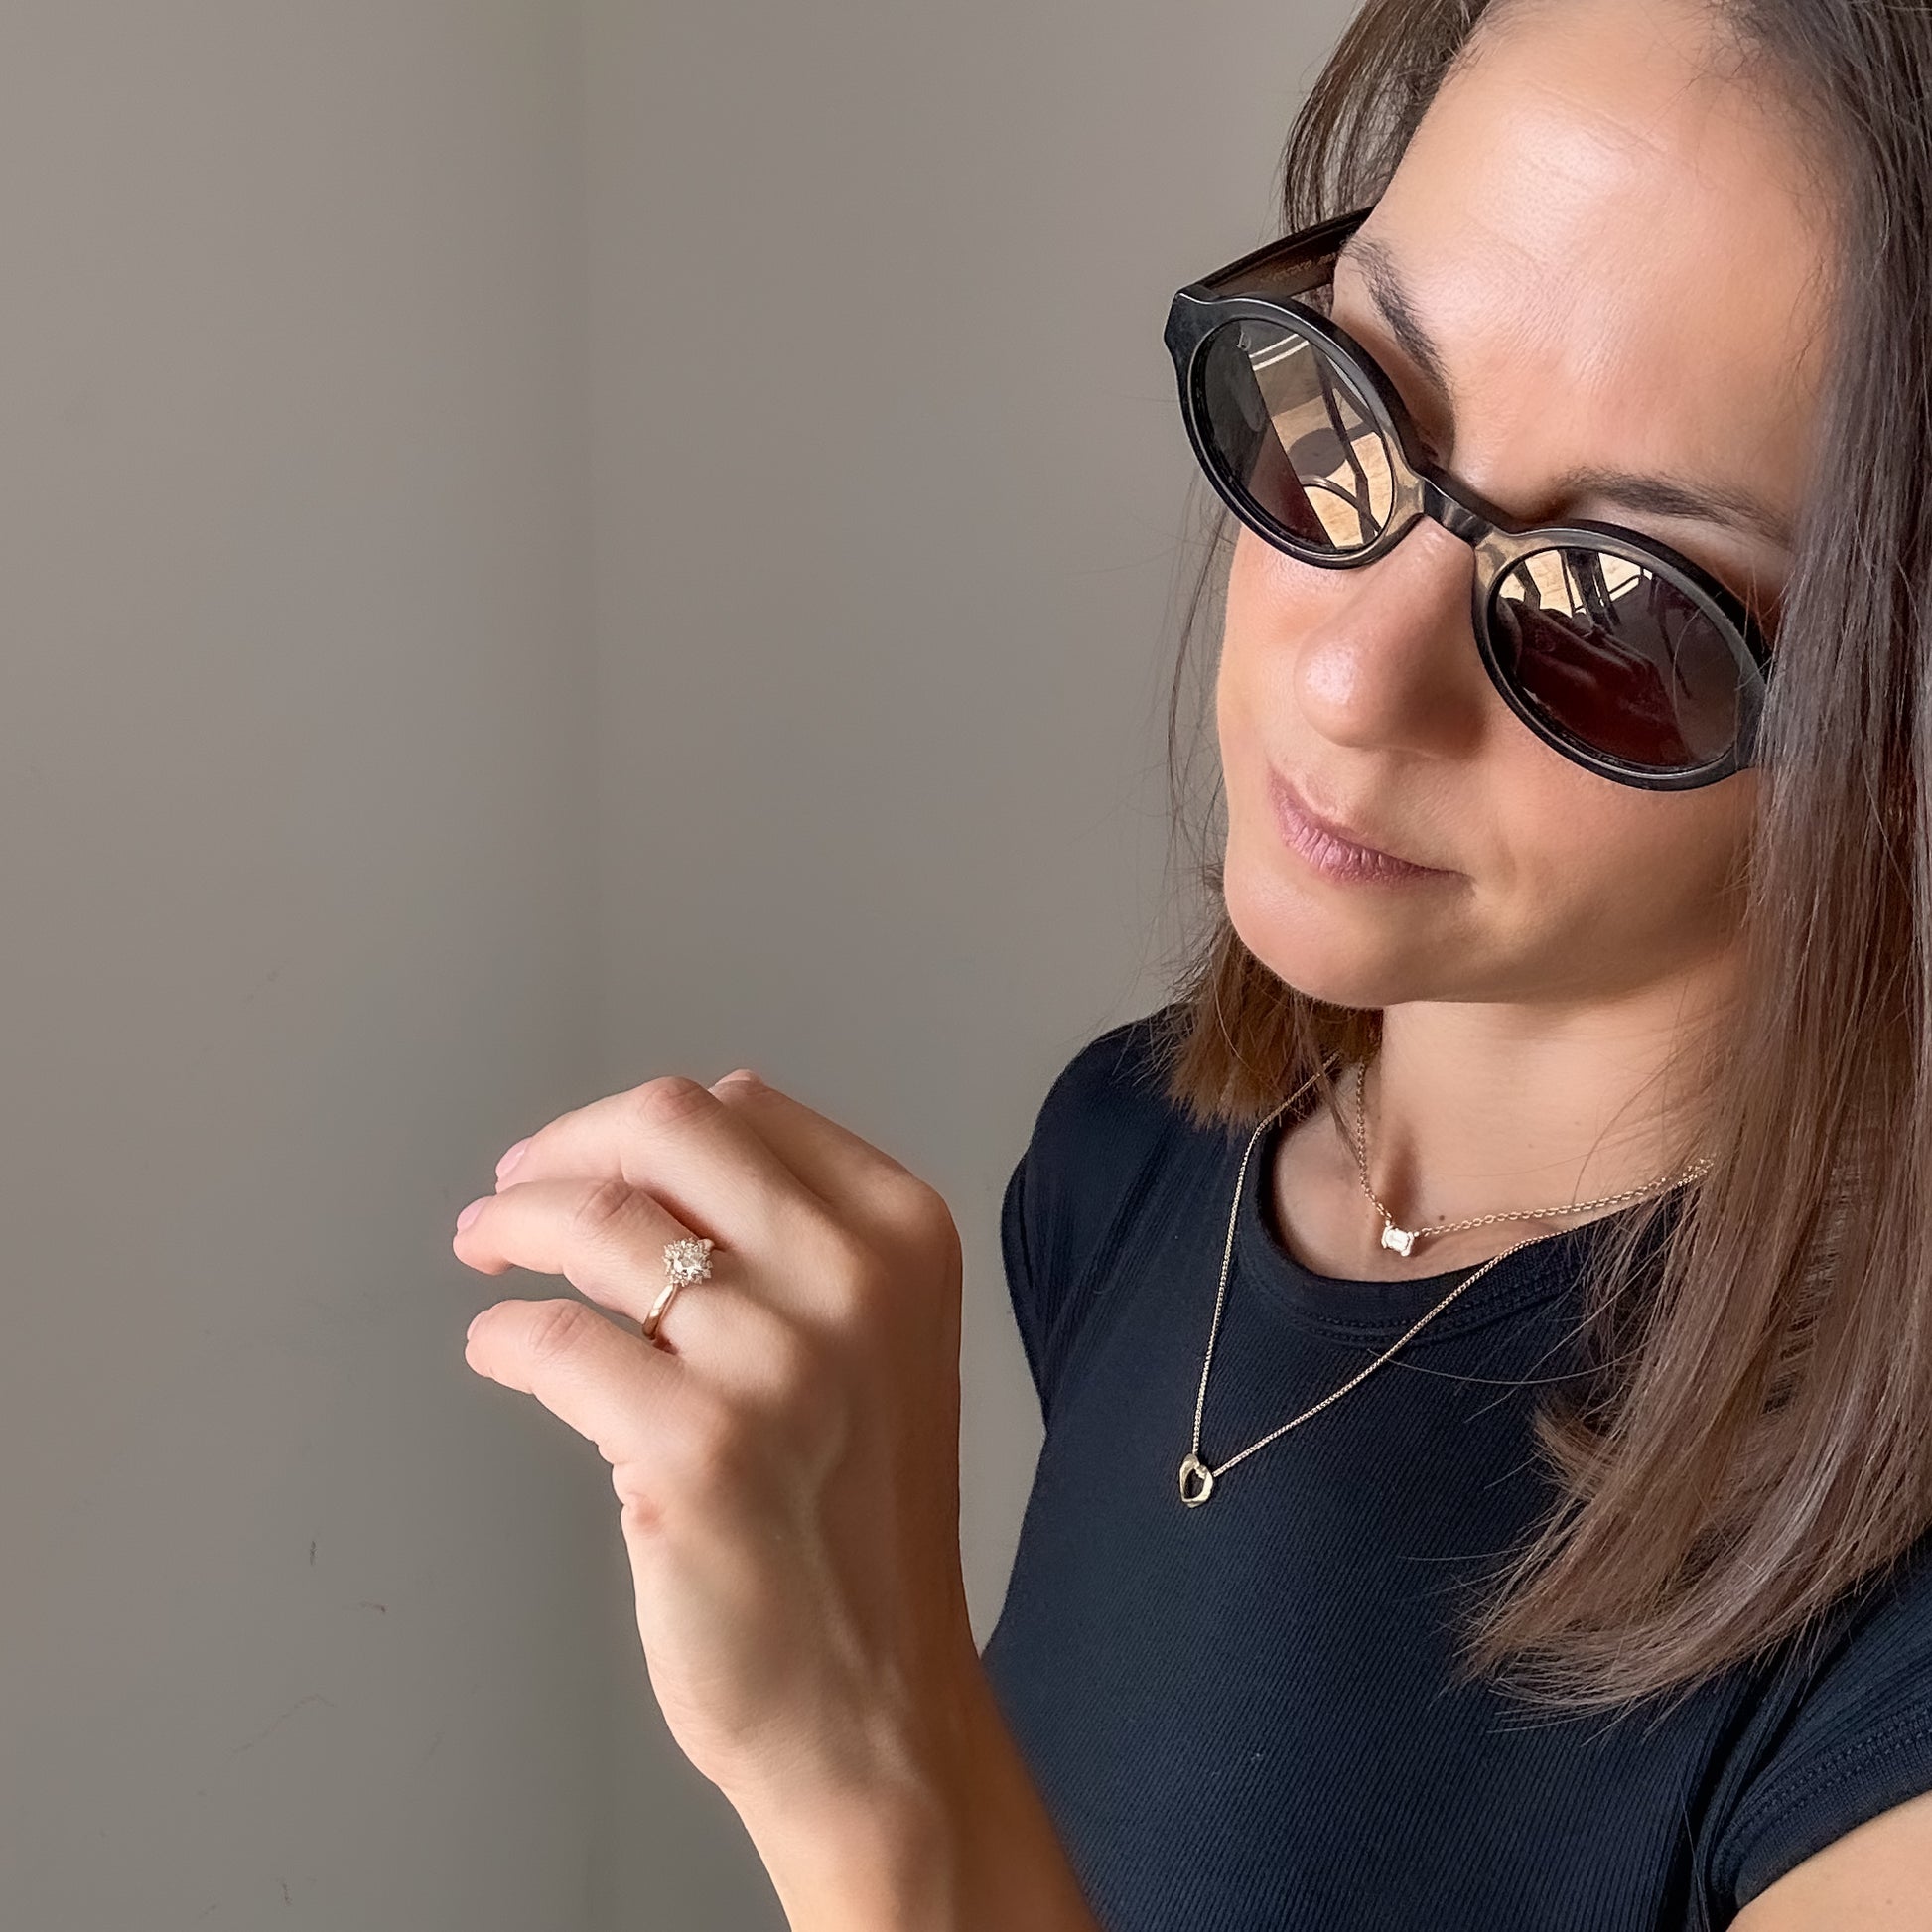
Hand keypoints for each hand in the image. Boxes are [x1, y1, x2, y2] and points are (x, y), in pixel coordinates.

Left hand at [452, 1068, 980, 1840]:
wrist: (877, 1702)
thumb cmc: (863, 1524)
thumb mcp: (879, 1341)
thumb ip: (803, 1237)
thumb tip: (677, 1145)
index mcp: (904, 1235)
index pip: (745, 1105)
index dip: (637, 1126)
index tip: (585, 1157)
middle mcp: (852, 1277)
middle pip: (667, 1128)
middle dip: (567, 1146)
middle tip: (513, 1189)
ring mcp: (775, 1359)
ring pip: (598, 1222)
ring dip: (514, 1224)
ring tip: (485, 1250)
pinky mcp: (693, 1446)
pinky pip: (554, 1340)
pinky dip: (504, 1335)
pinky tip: (497, 1349)